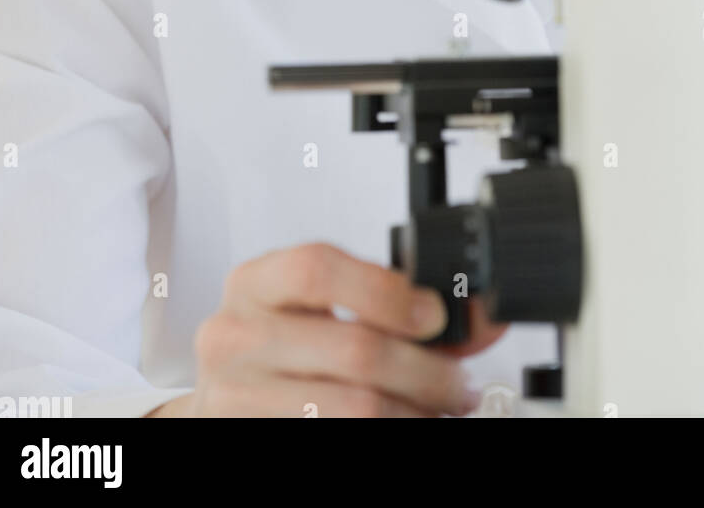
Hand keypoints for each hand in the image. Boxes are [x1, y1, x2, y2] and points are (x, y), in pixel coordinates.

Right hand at [145, 242, 507, 417]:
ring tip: (439, 409)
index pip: (316, 268)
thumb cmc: (280, 344)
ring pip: (354, 407)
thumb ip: (394, 303)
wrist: (225, 398)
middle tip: (459, 383)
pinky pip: (335, 434)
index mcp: (253, 283)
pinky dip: (391, 431)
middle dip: (426, 370)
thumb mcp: (320, 308)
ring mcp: (235, 395)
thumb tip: (478, 317)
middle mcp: (234, 336)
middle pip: (353, 348)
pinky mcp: (249, 435)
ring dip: (415, 412)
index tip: (434, 316)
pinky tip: (407, 422)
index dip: (385, 291)